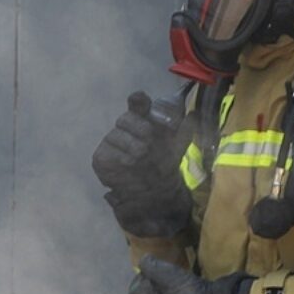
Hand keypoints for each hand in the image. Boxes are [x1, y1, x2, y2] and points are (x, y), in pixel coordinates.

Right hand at [92, 93, 190, 236]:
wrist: (155, 192)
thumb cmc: (164, 164)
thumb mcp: (178, 147)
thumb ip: (185, 131)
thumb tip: (193, 115)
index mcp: (142, 120)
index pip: (137, 103)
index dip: (139, 101)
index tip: (141, 101)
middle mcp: (124, 128)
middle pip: (125, 118)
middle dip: (139, 129)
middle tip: (148, 141)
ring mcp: (110, 141)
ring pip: (116, 135)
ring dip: (131, 146)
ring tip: (141, 158)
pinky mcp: (101, 157)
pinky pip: (108, 152)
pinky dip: (119, 158)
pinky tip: (128, 164)